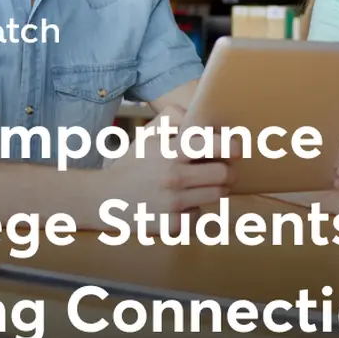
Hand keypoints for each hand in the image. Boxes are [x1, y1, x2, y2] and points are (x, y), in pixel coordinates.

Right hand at [84, 105, 234, 229]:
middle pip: (224, 174)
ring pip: (216, 195)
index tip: (236, 149)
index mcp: (169, 152)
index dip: (231, 146)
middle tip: (222, 171)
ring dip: (214, 190)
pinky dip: (194, 210)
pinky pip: (199, 215)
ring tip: (199, 185)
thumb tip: (196, 112)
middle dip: (227, 172)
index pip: (212, 145)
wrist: (102, 199)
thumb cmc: (132, 164)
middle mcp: (173, 178)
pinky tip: (181, 204)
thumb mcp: (147, 135)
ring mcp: (172, 203)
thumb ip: (171, 118)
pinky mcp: (171, 225)